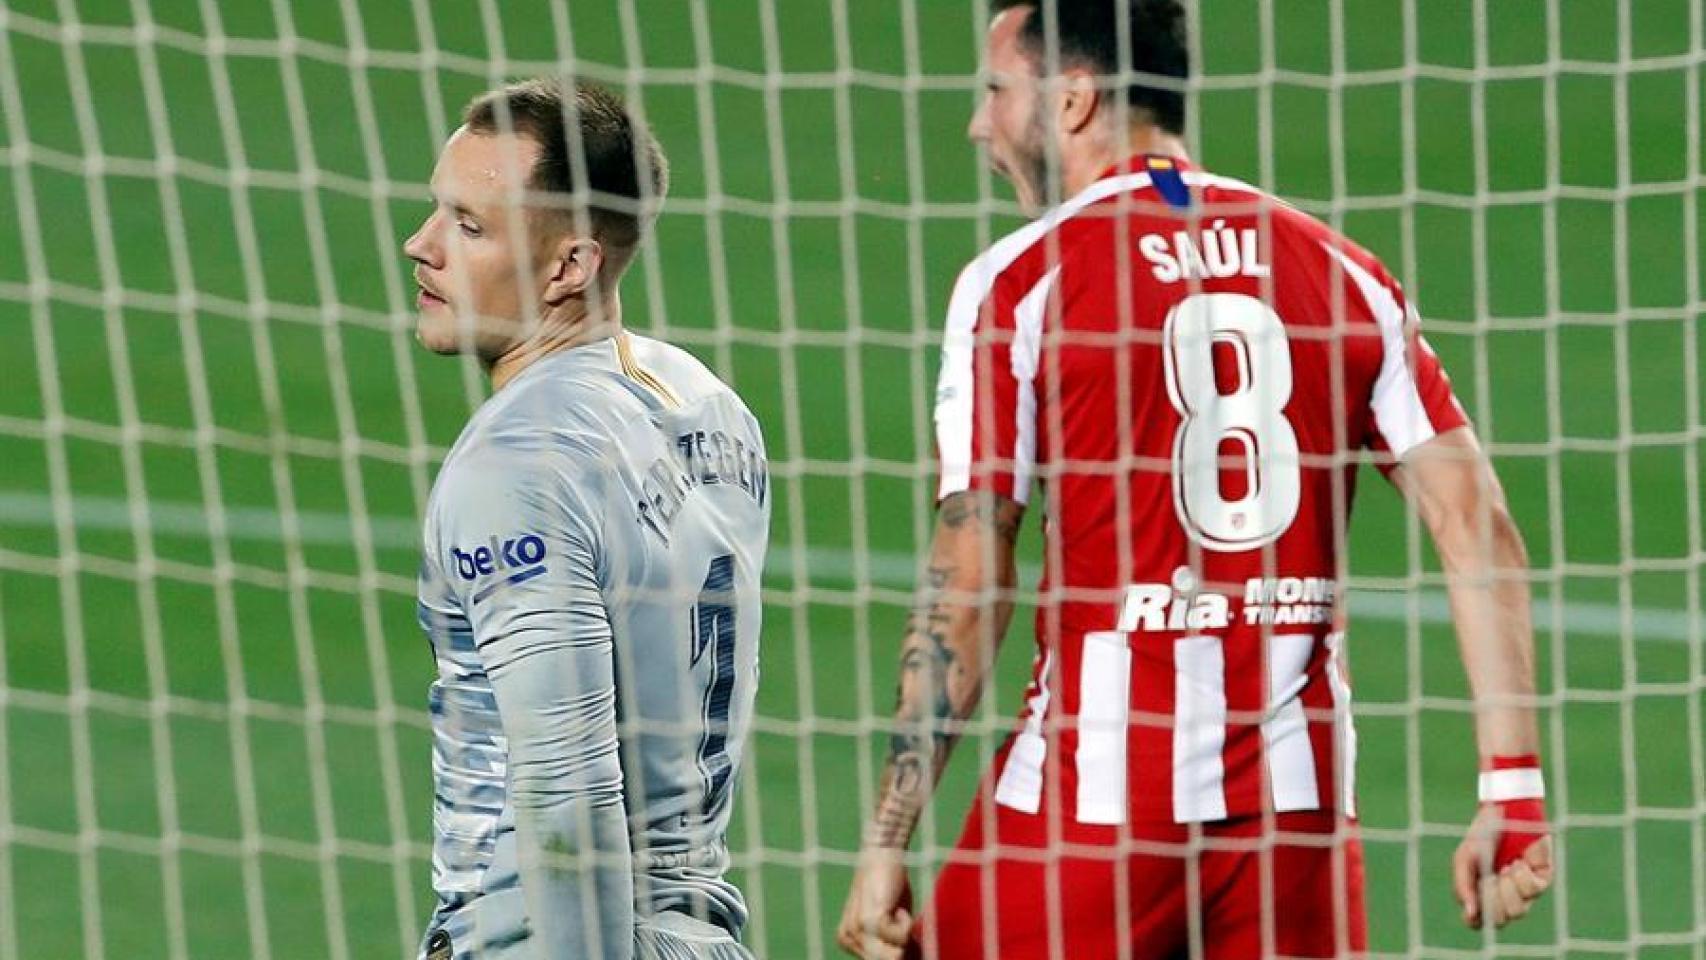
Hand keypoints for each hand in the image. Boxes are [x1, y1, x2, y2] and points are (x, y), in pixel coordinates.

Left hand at [836, 847, 913, 958]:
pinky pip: (901, 939)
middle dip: (903, 948)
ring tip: (896, 911)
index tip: (904, 936)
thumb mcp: (886, 922)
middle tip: (902, 923)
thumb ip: (888, 944)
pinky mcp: (869, 922)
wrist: (882, 854)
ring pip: (896, 955)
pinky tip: (896, 906)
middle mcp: (847, 938)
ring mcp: (856, 931)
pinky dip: (907, 923)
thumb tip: (907, 958)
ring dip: (905, 934)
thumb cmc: (889, 886)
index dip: (898, 951)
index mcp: (847, 940)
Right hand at [1453, 798, 1552, 928]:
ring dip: (1508, 889)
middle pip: (1500, 921)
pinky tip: (1518, 862)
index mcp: (1481, 892)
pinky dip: (1521, 876)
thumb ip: (1463, 887)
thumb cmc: (1483, 834)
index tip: (1473, 906)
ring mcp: (1524, 891)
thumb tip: (1470, 913)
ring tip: (1505, 867)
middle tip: (1490, 880)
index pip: (1479, 922)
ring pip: (1518, 911)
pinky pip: (1532, 890)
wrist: (1505, 811)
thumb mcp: (1464, 859)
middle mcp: (1503, 896)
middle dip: (1493, 902)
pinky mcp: (1541, 880)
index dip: (1476, 919)